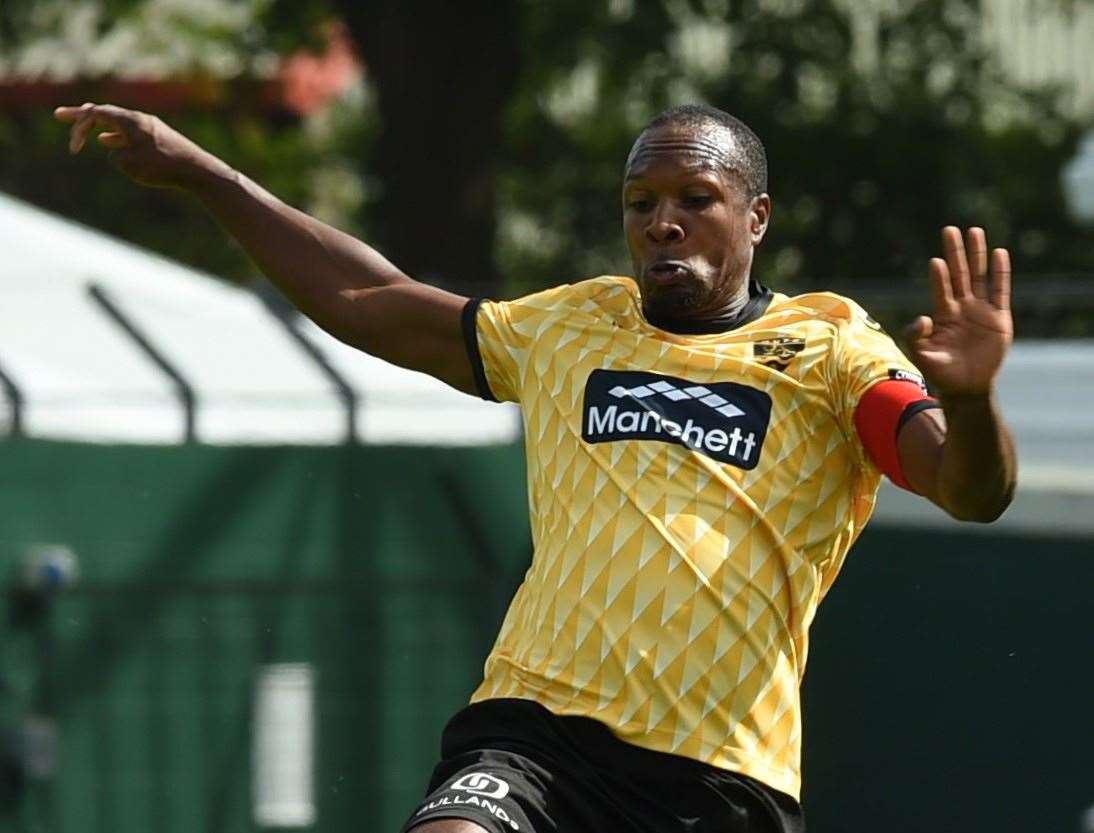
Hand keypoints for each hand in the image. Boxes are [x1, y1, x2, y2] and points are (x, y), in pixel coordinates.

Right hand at [54, 102, 224, 189]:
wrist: (198, 171)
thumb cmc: (164, 167)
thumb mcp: (131, 164)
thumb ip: (116, 156)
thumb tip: (117, 152)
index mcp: (131, 120)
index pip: (96, 113)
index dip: (79, 127)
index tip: (74, 150)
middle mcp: (140, 119)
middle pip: (104, 113)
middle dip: (81, 117)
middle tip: (60, 115)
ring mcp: (149, 128)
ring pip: (117, 123)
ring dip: (98, 126)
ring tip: (84, 131)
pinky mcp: (158, 140)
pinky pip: (129, 134)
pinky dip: (114, 136)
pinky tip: (108, 142)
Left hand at [905, 226, 1011, 396]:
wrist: (966, 386)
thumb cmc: (941, 371)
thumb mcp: (921, 355)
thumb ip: (914, 337)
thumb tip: (922, 318)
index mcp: (943, 314)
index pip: (940, 288)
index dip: (939, 275)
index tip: (936, 261)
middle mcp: (961, 307)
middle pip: (959, 273)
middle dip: (955, 252)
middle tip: (950, 229)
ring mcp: (980, 310)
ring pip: (980, 276)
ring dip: (978, 254)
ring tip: (975, 231)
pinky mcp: (999, 317)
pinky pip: (1000, 290)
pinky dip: (1001, 273)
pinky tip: (999, 253)